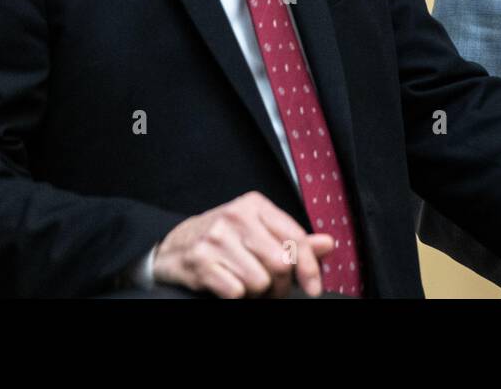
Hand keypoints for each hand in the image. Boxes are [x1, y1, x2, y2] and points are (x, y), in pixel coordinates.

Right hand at [153, 191, 334, 297]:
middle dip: (281, 286)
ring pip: (259, 281)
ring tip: (247, 285)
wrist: (173, 245)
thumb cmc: (223, 238)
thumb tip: (328, 245)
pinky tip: (229, 285)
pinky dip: (236, 296)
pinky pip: (235, 292)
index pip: (295, 238)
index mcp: (255, 205)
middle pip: (281, 263)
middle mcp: (236, 216)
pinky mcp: (200, 261)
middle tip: (273, 290)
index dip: (310, 267)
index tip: (314, 288)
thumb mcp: (258, 230)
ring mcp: (216, 238)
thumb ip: (292, 238)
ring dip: (257, 294)